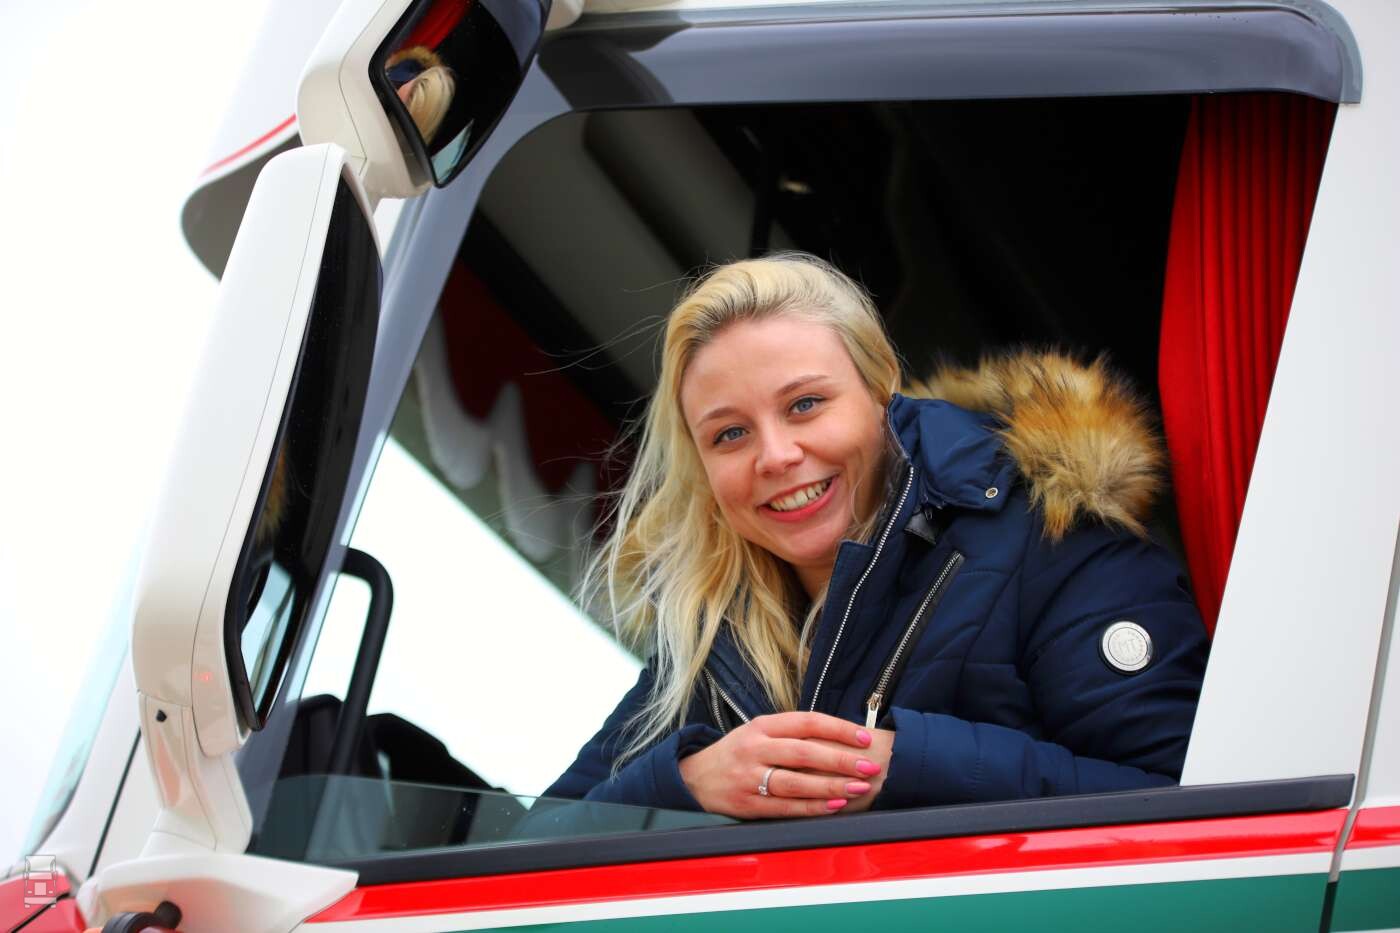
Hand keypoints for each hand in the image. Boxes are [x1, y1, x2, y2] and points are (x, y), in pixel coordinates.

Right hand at [678, 712, 882, 818]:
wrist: (694, 778)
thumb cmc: (738, 753)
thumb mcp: (759, 732)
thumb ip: (792, 734)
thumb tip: (841, 738)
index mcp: (761, 726)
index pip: (807, 722)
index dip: (839, 729)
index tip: (864, 738)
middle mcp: (754, 749)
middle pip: (805, 753)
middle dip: (841, 760)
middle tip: (869, 765)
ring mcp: (749, 777)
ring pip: (796, 782)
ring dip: (831, 786)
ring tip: (858, 788)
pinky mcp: (747, 804)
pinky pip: (786, 807)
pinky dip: (813, 808)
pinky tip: (835, 806)